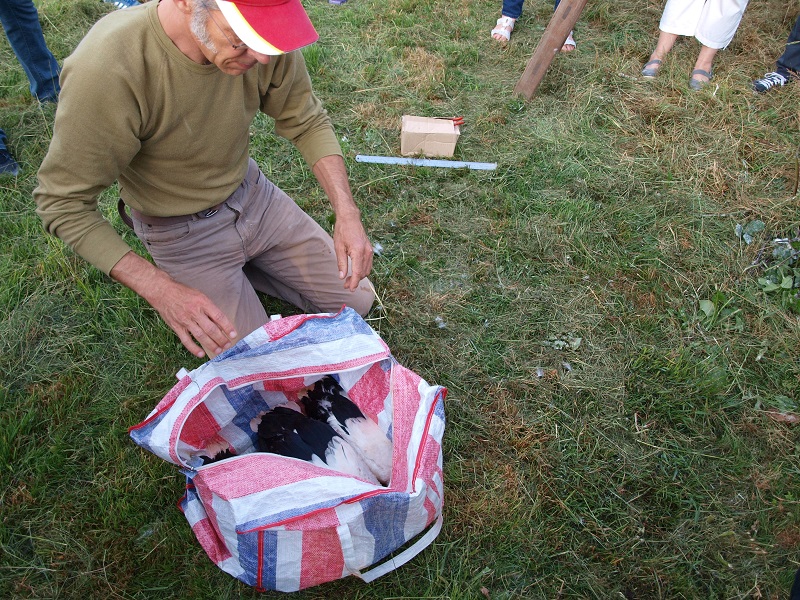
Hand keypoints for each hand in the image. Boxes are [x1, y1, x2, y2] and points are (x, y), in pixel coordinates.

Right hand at [110, 252, 236, 357]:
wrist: (162, 291)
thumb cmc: (183, 293)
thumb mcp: (200, 295)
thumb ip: (209, 308)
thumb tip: (220, 322)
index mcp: (203, 302)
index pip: (219, 317)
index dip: (227, 327)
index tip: (234, 334)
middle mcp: (194, 312)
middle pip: (211, 329)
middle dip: (221, 339)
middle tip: (227, 345)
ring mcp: (185, 320)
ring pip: (200, 336)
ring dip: (211, 345)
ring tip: (218, 350)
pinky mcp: (176, 326)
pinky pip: (186, 340)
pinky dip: (194, 348)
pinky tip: (201, 353)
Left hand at [333, 213, 373, 290]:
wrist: (350, 218)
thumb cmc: (343, 231)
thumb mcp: (338, 247)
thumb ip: (341, 263)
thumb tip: (342, 276)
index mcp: (358, 251)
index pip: (358, 272)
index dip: (354, 282)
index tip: (350, 289)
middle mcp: (367, 252)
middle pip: (364, 272)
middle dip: (356, 280)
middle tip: (345, 285)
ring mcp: (370, 250)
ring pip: (367, 269)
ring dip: (359, 276)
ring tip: (349, 280)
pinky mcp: (370, 249)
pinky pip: (368, 264)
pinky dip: (362, 270)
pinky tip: (355, 271)